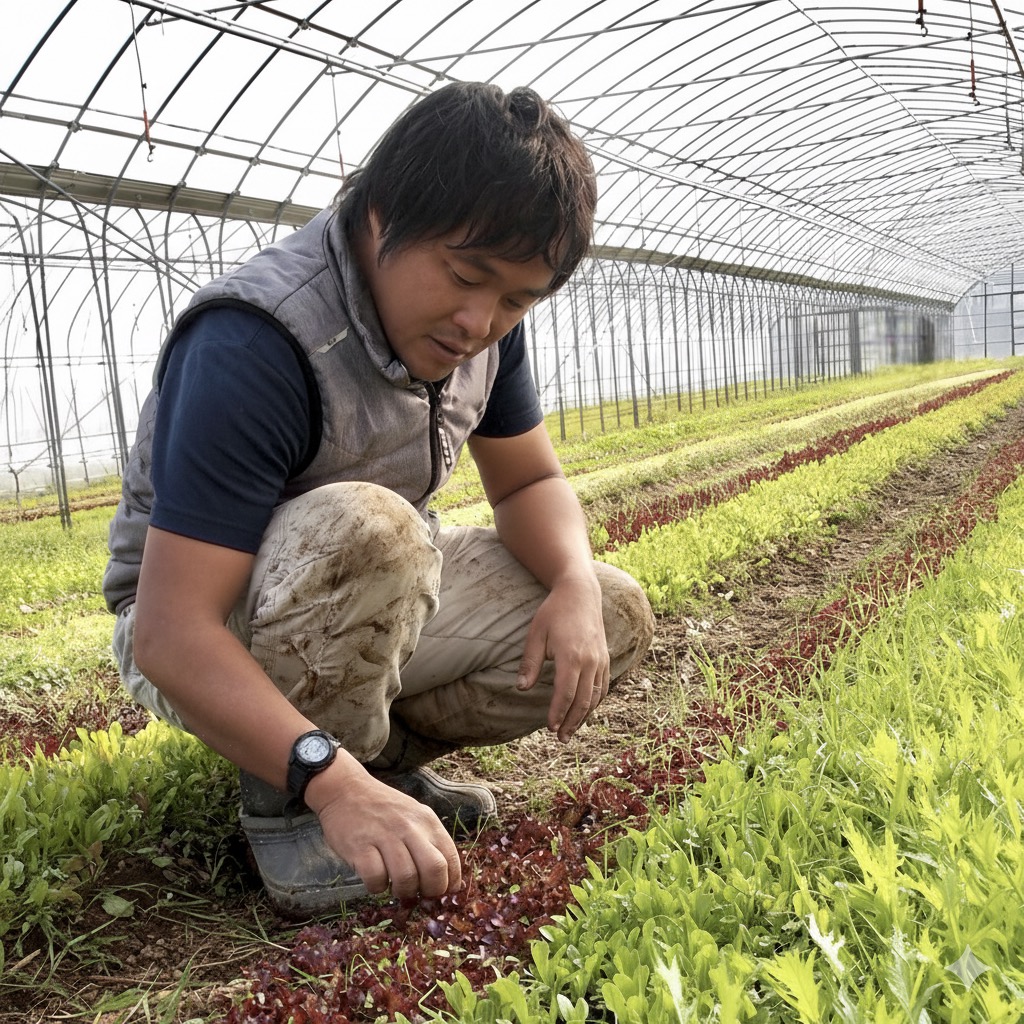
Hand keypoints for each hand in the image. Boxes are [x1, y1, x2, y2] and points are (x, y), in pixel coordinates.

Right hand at [305, 758, 461, 898]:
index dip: (449, 883)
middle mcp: (410, 827)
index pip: (451, 858)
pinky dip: (377, 887)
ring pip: (406, 879)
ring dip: (403, 892)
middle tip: (419, 894)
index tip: (440, 894)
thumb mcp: (413, 816)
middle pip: (434, 869)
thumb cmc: (383, 809)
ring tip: (395, 887)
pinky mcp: (360, 848)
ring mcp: (385, 836)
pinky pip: (376, 880)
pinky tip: (375, 879)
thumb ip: (429, 842)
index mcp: (427, 820)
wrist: (345, 791)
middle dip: (430, 891)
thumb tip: (445, 881)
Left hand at [516, 575, 609, 742]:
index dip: (558, 713)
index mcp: (571, 656)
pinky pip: (603, 686)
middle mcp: (590, 661)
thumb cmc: (554, 612)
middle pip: (582, 700)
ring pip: (595, 696)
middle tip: (561, 738)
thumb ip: (530, 662)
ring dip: (584, 716)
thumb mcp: (536, 634)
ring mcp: (601, 660)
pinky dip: (595, 702)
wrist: (580, 593)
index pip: (565, 694)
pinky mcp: (606, 658)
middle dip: (571, 722)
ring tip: (571, 730)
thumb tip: (521, 688)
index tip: (550, 728)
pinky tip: (585, 711)